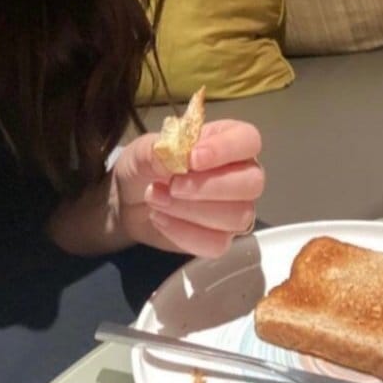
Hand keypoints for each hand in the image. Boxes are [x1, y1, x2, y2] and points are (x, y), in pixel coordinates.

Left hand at [111, 119, 263, 258]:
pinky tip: (161, 219)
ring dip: (192, 211)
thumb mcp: (141, 150)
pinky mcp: (220, 238)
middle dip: (209, 187)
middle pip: (253, 183)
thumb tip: (171, 156)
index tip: (192, 159)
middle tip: (172, 186)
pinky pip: (218, 244)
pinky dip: (185, 234)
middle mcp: (238, 173)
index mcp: (225, 139)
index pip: (247, 139)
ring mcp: (234, 208)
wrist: (128, 201)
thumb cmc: (146, 166)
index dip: (225, 149)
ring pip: (238, 216)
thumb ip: (155, 151)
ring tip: (157, 199)